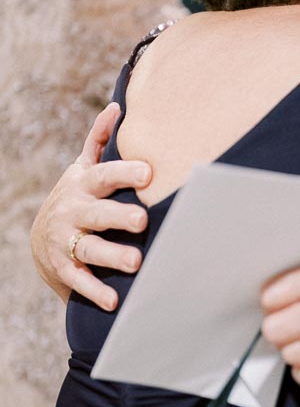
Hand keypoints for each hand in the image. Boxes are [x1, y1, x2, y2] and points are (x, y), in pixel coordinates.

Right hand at [31, 103, 151, 310]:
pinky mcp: (64, 267)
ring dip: (113, 254)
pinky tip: (113, 300)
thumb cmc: (77, 197)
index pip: (104, 175)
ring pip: (90, 247)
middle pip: (97, 212)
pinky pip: (80, 279)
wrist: (42, 239)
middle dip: (118, 215)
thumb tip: (117, 106)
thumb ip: (100, 141)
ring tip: (136, 262)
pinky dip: (95, 290)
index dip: (125, 173)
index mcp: (83, 185)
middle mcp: (74, 211)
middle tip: (142, 218)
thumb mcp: (83, 169)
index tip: (149, 172)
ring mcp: (67, 240)